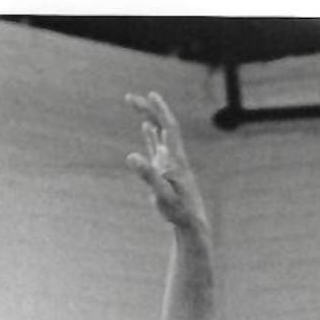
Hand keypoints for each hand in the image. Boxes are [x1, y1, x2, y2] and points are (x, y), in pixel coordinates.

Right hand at [126, 92, 208, 231]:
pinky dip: (151, 135)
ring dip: (148, 118)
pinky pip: (157, 148)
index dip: (161, 110)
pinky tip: (146, 127)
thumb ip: (148, 175)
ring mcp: (169, 163)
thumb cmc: (179, 212)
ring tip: (135, 104)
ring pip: (159, 134)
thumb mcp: (161, 194)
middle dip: (147, 109)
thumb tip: (131, 156)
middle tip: (129, 97)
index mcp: (176, 159)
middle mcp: (173, 157)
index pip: (169, 127)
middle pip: (161, 125)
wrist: (191, 224)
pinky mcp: (166, 171)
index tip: (150, 95)